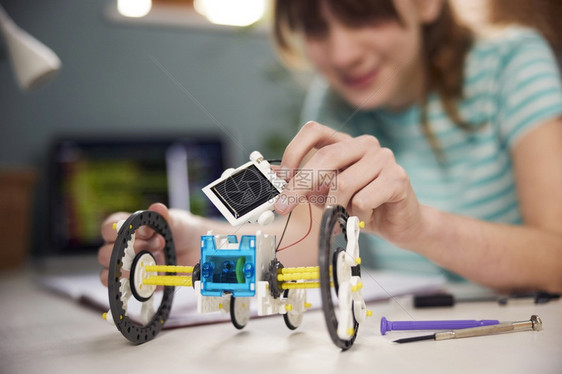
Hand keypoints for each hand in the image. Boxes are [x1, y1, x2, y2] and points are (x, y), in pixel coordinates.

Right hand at [97, 203, 201, 285]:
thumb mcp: (176, 222)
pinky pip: (123, 287)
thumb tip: (157, 208)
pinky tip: (147, 278)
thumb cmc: (181, 231)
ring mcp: (128, 266)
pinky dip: (131, 285)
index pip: (109, 228)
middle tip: (157, 245)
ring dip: (128, 269)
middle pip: (106, 252)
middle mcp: (124, 247)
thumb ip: (166, 217)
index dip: (119, 230)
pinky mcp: (136, 283)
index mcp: (128, 228)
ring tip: (151, 263)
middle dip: (130, 250)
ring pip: (109, 272)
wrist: (196, 251)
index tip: (144, 232)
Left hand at [274, 121, 423, 246]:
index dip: (293, 151)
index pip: (313, 131)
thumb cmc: (362, 206)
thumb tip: (276, 180)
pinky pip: (363, 200)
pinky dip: (357, 215)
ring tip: (341, 218)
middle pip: (326, 157)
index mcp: (345, 143)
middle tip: (285, 206)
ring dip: (336, 208)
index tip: (282, 178)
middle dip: (300, 186)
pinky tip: (365, 217)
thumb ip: (307, 186)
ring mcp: (383, 158)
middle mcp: (365, 144)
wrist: (400, 224)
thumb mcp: (327, 195)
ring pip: (343, 184)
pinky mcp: (397, 178)